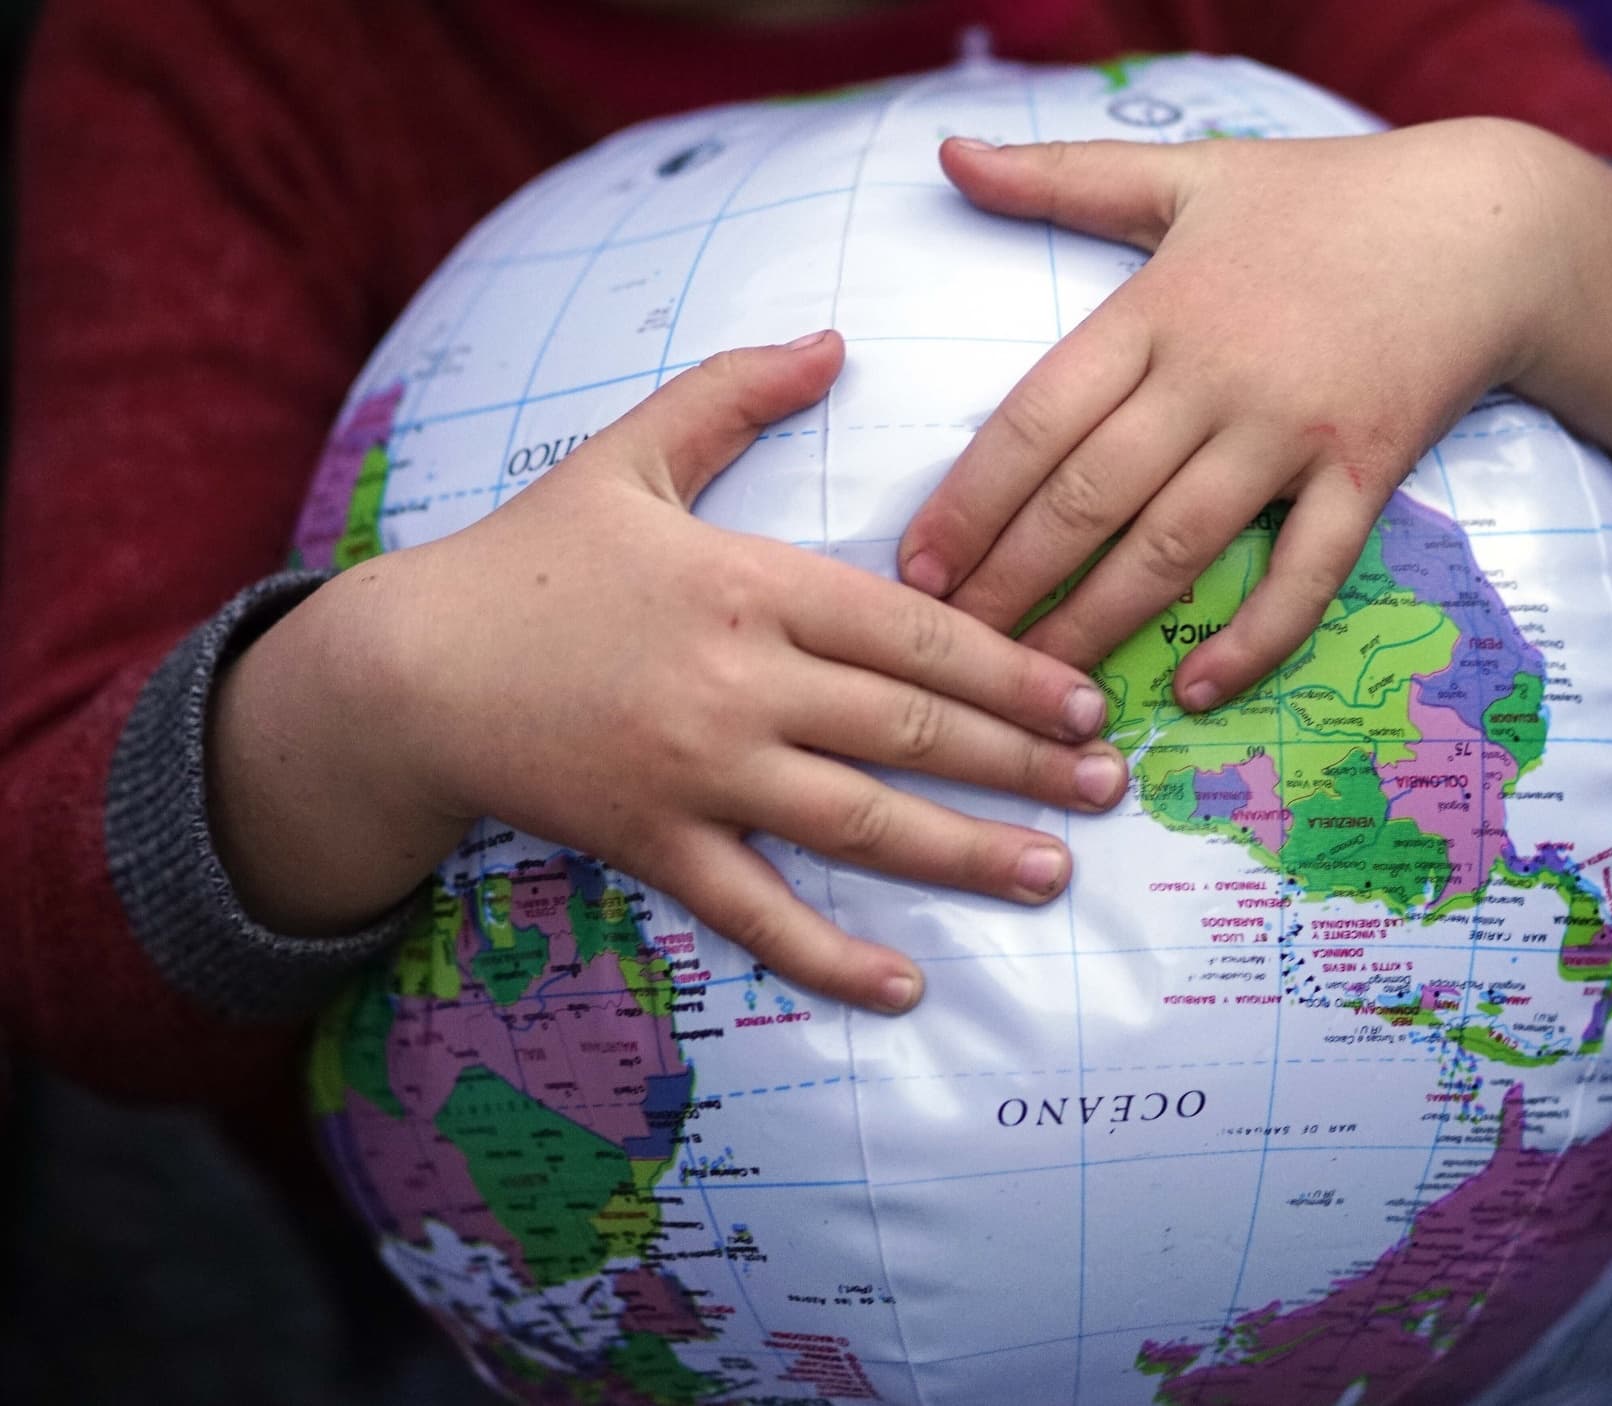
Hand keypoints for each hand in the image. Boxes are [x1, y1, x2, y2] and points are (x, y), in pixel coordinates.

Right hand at [210, 333, 1128, 1012]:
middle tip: (1107, 787)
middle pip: (911, 728)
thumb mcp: (629, 452)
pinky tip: (906, 989)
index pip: (915, 631)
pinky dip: (830, 958)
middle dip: (1022, 764)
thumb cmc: (529, 557)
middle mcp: (739, 682)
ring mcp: (698, 771)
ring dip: (966, 854)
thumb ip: (735, 392)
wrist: (405, 668)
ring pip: (859, 822)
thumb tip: (834, 338)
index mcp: (750, 583)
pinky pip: (756, 914)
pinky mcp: (654, 843)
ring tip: (1053, 874)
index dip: (1013, 670)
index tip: (1085, 700)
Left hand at [896, 117, 1611, 709]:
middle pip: (1087, 498)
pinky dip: (1252, 637)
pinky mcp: (1366, 472)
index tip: (915, 568)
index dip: (968, 503)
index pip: (1034, 420)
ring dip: (1099, 623)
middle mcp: (1216, 374)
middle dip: (1010, 582)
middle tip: (950, 648)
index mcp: (1158, 307)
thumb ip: (1061, 175)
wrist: (1483, 224)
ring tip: (1041, 688)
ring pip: (1174, 547)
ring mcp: (1293, 430)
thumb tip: (946, 153)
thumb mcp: (1187, 174)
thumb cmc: (1325, 198)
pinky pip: (1302, 574)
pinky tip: (1196, 689)